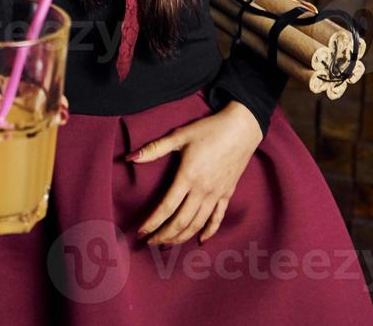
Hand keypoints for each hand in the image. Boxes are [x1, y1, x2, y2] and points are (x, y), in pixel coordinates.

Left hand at [132, 101, 262, 245]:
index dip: (152, 223)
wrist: (242, 128)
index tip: (140, 232)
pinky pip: (217, 218)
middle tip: (150, 242)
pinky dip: (209, 231)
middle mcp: (203, 190)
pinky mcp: (227, 194)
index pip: (167, 207)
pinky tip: (200, 240)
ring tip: (167, 243)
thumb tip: (129, 158)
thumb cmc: (209, 130)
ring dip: (182, 237)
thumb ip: (154, 149)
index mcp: (188, 177)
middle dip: (164, 235)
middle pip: (181, 221)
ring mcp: (217, 194)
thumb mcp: (179, 136)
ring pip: (198, 224)